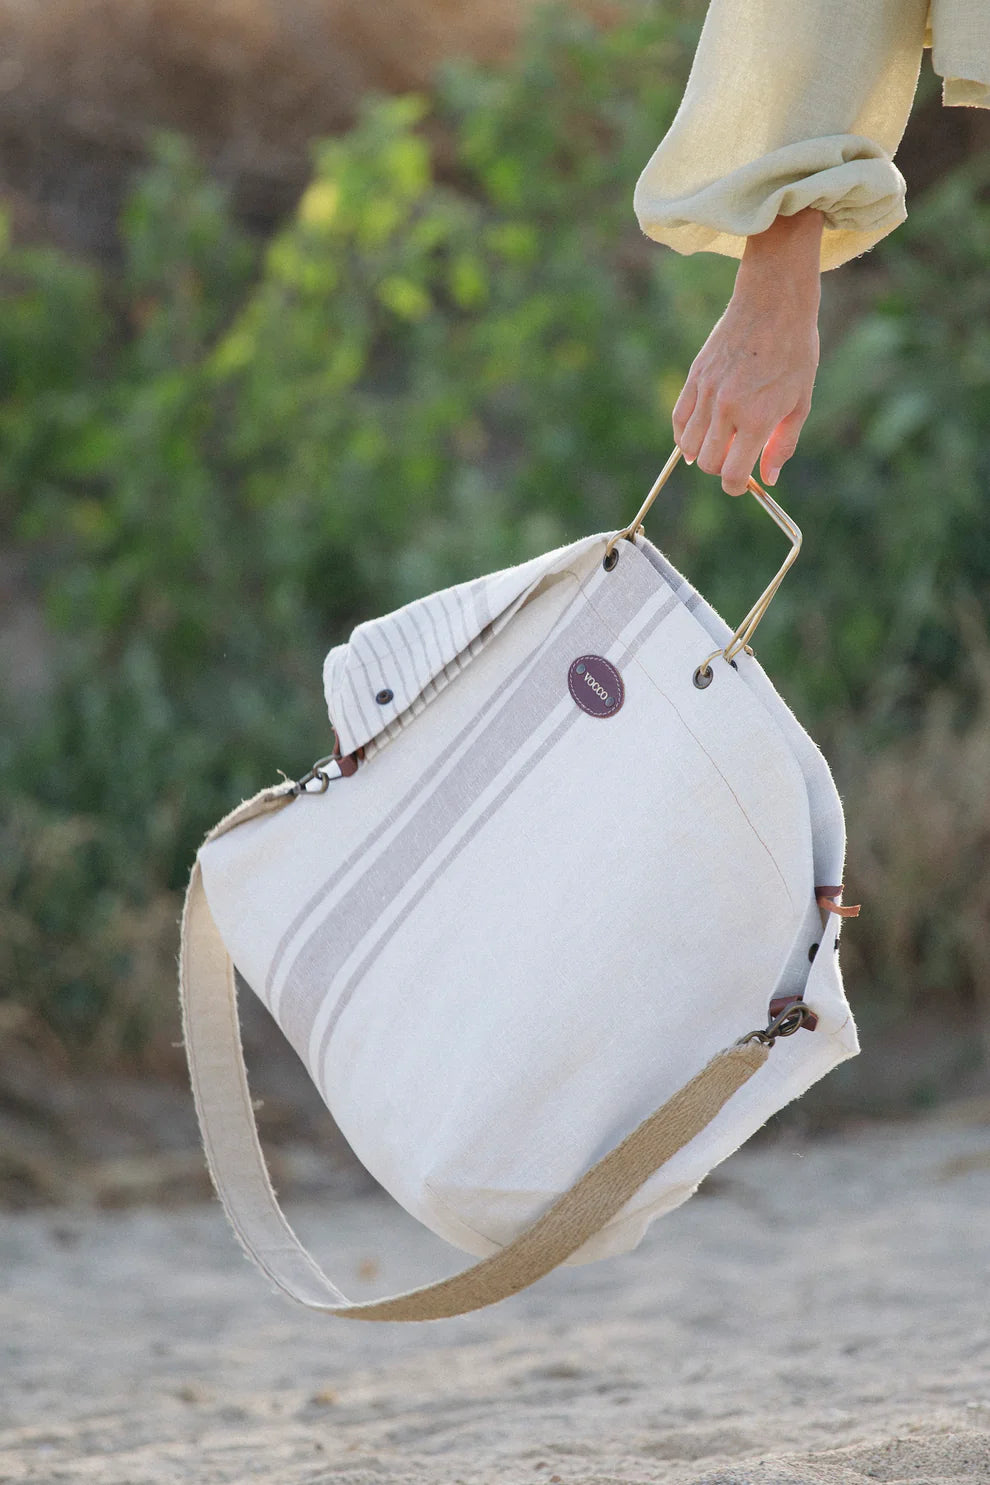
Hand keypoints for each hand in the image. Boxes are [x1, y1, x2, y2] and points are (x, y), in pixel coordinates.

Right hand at [672, 208, 822, 495]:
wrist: (773, 303)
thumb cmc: (795, 351)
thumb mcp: (801, 402)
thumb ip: (782, 444)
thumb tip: (769, 478)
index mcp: (757, 418)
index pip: (732, 474)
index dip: (737, 486)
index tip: (743, 484)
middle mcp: (727, 409)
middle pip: (708, 464)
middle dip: (722, 469)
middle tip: (737, 457)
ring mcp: (706, 392)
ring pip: (688, 446)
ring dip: (702, 452)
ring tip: (720, 442)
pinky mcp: (694, 377)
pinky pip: (678, 419)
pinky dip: (684, 434)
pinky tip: (699, 432)